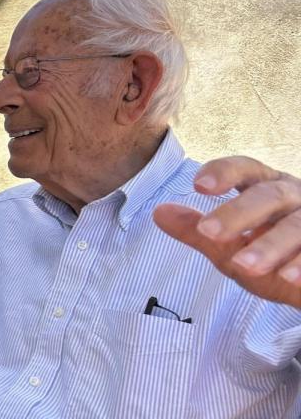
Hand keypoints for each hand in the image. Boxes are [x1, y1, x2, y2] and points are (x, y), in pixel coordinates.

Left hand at [154, 156, 300, 307]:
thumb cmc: (272, 259)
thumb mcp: (231, 248)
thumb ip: (199, 232)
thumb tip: (160, 212)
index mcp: (267, 189)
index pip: (245, 169)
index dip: (223, 172)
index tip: (197, 186)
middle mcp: (295, 198)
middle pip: (268, 196)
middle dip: (238, 214)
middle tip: (209, 234)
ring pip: (297, 225)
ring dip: (270, 245)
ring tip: (244, 266)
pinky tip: (289, 278)